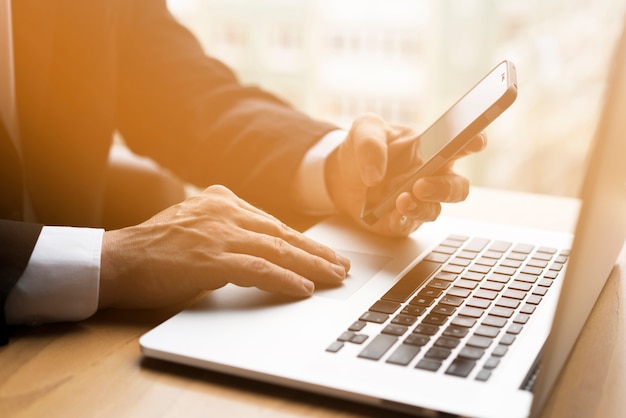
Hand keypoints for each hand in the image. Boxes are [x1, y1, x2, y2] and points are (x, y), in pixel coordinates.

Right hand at [99, 185, 349, 308]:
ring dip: (310, 266)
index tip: (325, 254)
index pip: (274, 223)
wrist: (118, 259)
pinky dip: (283, 278)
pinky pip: (257, 268)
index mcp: (223, 200)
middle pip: (282, 234)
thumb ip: (228, 229)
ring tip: (333, 277)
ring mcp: (218, 233)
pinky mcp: (209, 257)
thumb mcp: (198, 226)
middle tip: (341, 266)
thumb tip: (264, 248)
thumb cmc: (156, 248)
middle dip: (316, 252)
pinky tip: (302, 287)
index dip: (303, 242)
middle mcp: (225, 211)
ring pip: (276, 249)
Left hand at [325, 113, 486, 236]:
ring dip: (420, 207)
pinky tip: (392, 214)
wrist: (340, 176)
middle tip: (420, 185)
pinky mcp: (402, 221)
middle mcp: (432, 176)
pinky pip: (409, 225)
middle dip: (443, 188)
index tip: (477, 141)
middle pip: (457, 188)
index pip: (461, 144)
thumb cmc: (362, 148)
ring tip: (401, 200)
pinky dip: (402, 220)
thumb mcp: (363, 130)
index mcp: (432, 148)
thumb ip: (370, 143)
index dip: (474, 142)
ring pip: (435, 210)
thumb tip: (375, 174)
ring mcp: (419, 201)